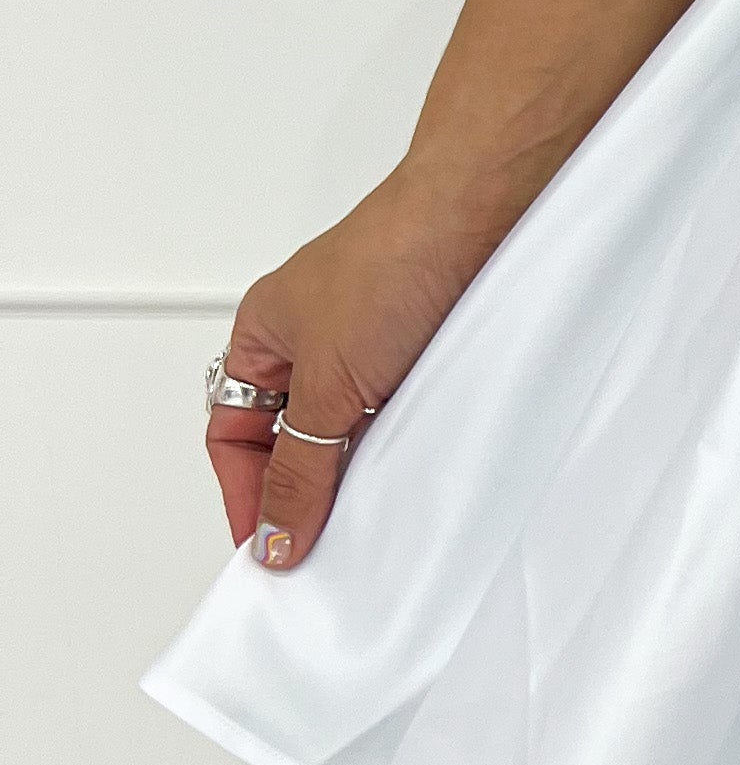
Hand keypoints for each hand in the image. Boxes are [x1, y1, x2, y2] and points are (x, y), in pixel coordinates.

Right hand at [208, 175, 500, 573]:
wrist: (482, 216)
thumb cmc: (392, 262)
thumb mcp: (327, 385)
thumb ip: (300, 467)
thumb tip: (274, 534)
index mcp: (264, 335)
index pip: (233, 434)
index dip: (246, 493)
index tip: (269, 547)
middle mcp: (314, 338)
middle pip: (291, 437)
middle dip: (302, 491)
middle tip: (318, 548)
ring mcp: (374, 345)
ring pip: (350, 431)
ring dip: (358, 473)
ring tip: (372, 521)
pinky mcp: (426, 351)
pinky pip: (402, 417)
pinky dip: (404, 450)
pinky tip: (416, 477)